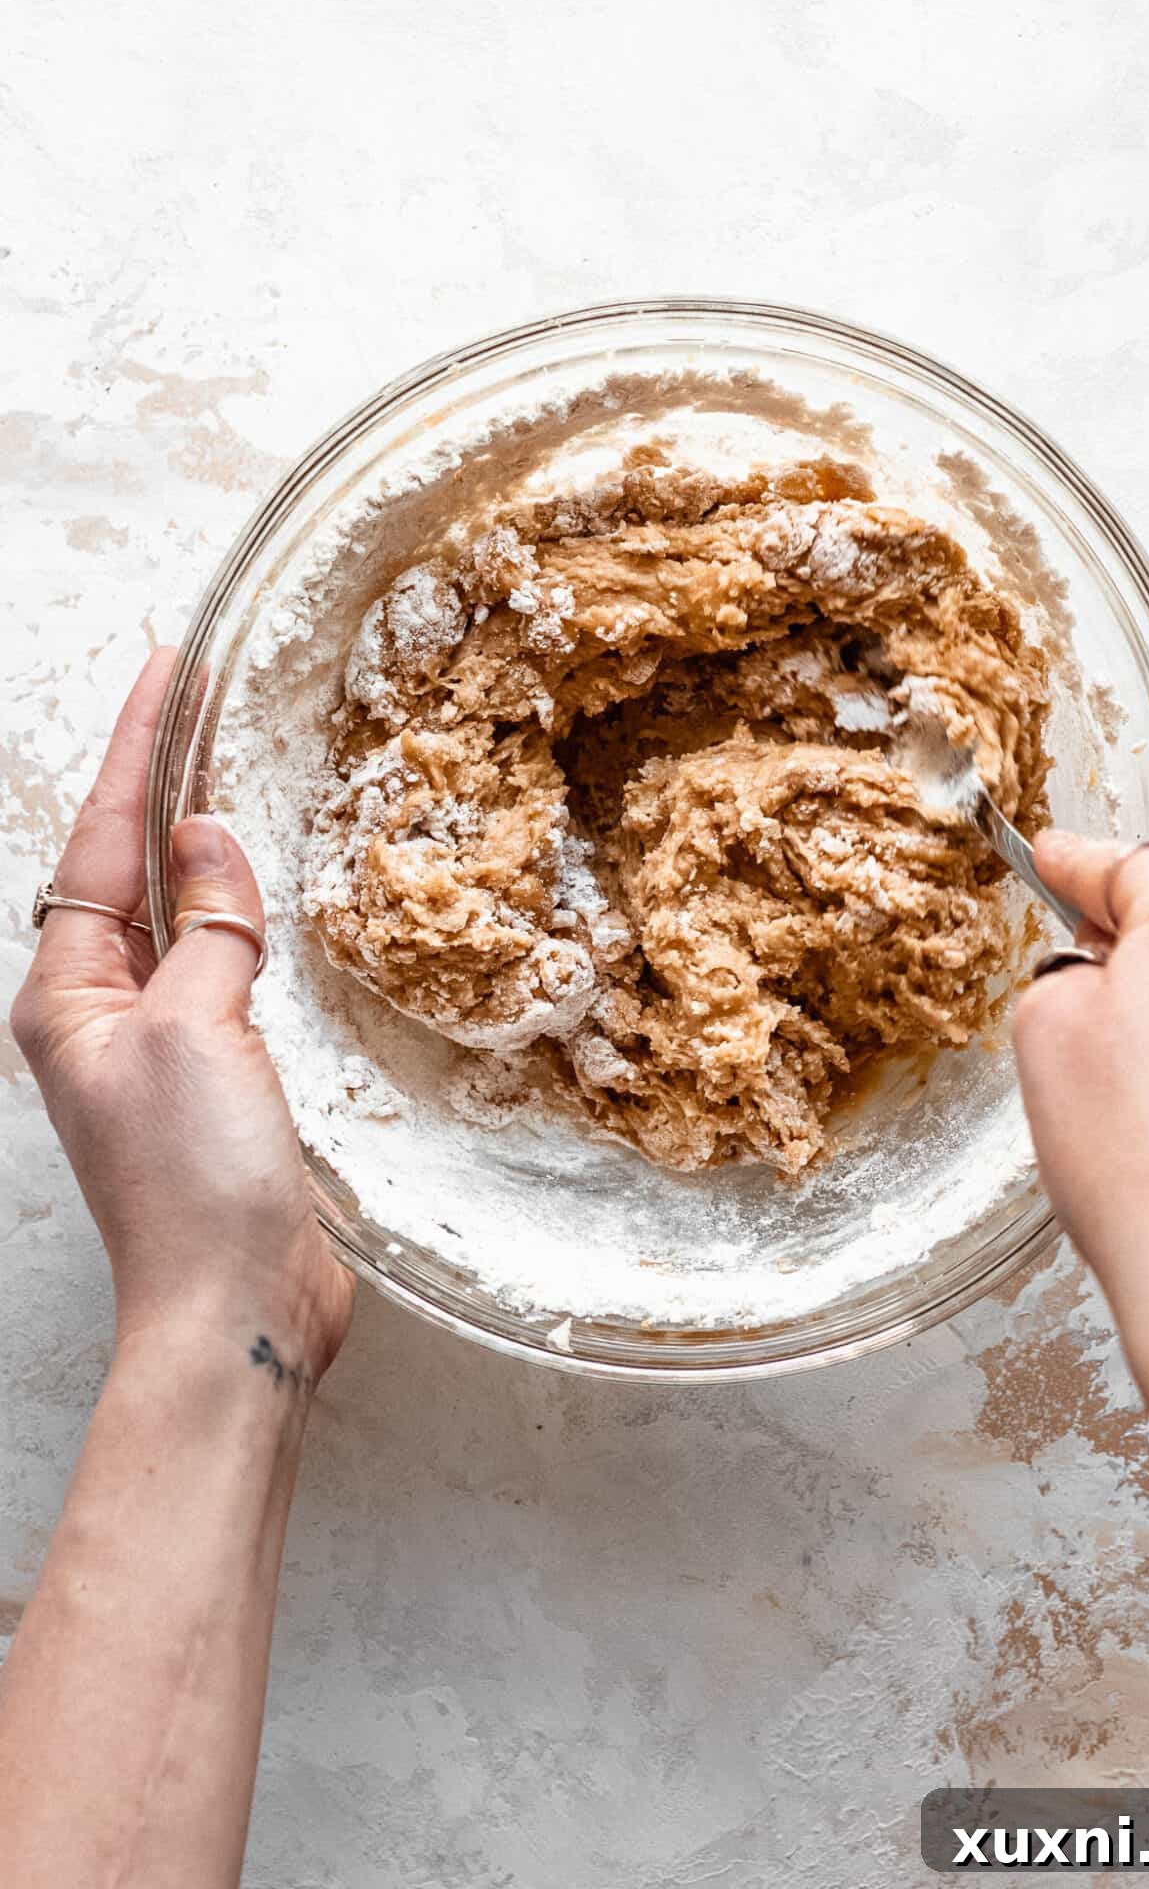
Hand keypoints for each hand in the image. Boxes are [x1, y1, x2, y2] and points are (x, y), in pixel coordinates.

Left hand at [10, 649, 353, 1382]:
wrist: (234, 1305)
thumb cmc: (194, 1179)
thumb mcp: (196, 1029)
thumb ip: (207, 927)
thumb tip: (207, 838)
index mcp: (67, 996)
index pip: (101, 844)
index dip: (139, 751)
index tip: (166, 672)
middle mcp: (100, 1012)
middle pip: (125, 870)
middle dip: (159, 782)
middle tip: (197, 696)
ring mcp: (156, 1044)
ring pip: (174, 915)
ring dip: (196, 846)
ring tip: (223, 765)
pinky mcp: (211, 1075)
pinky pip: (217, 965)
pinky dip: (235, 915)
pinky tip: (252, 890)